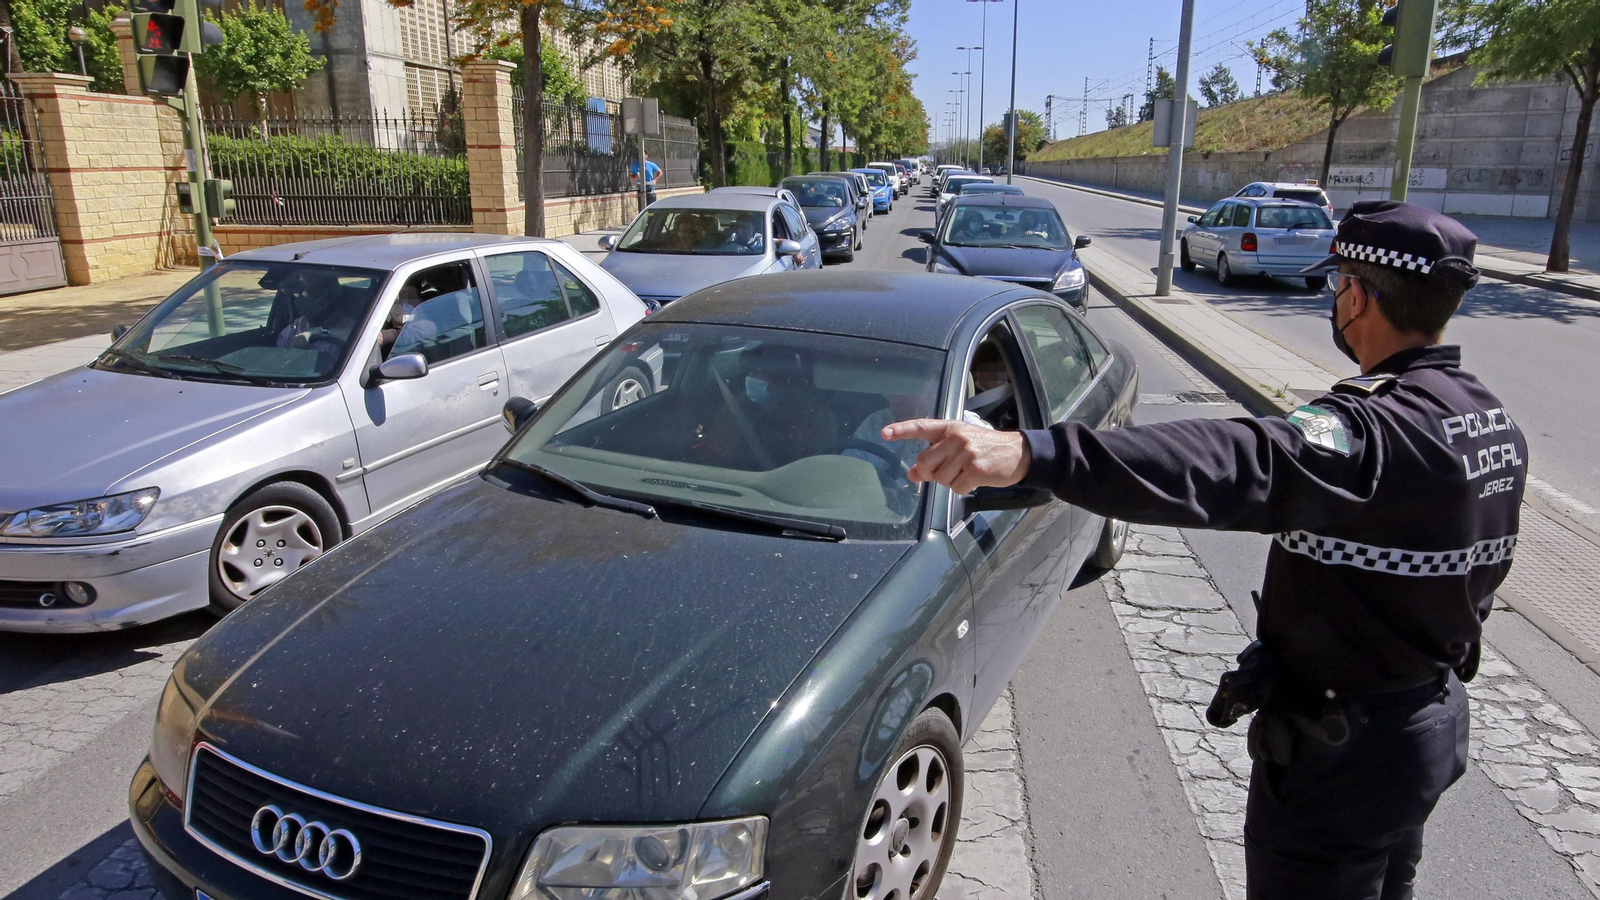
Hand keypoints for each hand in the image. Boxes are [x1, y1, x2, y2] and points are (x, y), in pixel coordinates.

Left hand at [882, 419, 1030, 492]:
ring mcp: (966, 453)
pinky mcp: (976, 469)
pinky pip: (956, 488)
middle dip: (931, 473)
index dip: (902, 430)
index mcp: (949, 428)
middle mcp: (956, 438)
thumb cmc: (983, 449)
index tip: (884, 433)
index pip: (921, 427)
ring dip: (951, 481)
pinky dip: (963, 488)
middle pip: (925, 463)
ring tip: (966, 472)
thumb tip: (912, 475)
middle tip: (947, 472)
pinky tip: (974, 479)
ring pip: (940, 479)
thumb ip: (934, 459)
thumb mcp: (958, 448)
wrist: (1016, 453)